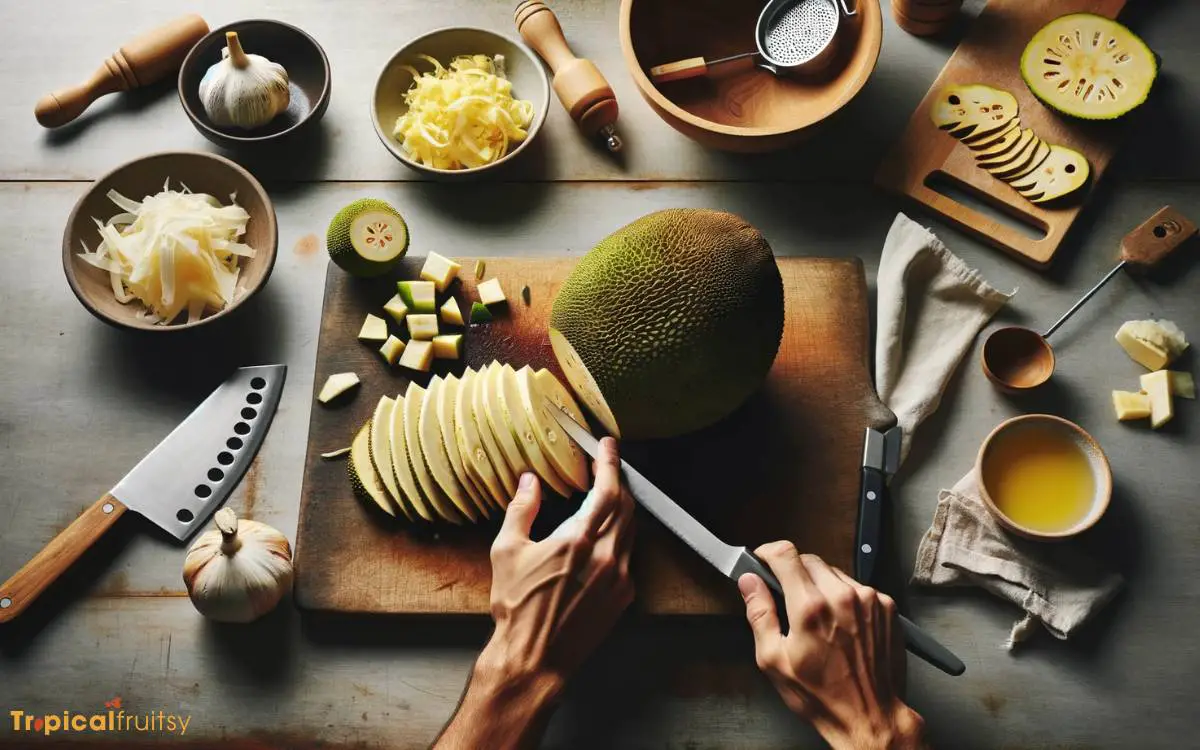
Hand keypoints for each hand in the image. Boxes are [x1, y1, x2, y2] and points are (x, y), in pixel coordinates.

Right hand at [435, 437, 635, 749]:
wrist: (533, 658)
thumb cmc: (516, 608)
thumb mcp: (507, 551)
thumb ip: (521, 510)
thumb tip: (528, 482)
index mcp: (576, 540)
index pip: (607, 489)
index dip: (610, 462)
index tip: (607, 446)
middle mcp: (605, 556)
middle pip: (626, 505)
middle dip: (618, 482)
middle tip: (606, 469)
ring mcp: (619, 578)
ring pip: (631, 530)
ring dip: (621, 509)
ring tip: (605, 500)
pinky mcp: (624, 597)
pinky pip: (628, 556)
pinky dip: (619, 540)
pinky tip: (602, 541)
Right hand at [739, 543, 926, 749]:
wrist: (870, 716)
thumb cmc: (823, 696)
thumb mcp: (774, 660)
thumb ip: (759, 614)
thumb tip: (749, 584)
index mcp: (810, 608)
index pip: (785, 554)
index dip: (768, 553)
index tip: (763, 560)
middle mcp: (842, 597)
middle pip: (809, 560)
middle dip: (793, 572)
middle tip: (787, 598)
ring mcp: (868, 600)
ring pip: (833, 572)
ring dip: (820, 584)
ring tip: (817, 618)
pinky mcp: (886, 607)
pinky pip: (857, 587)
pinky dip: (844, 596)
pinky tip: (840, 623)